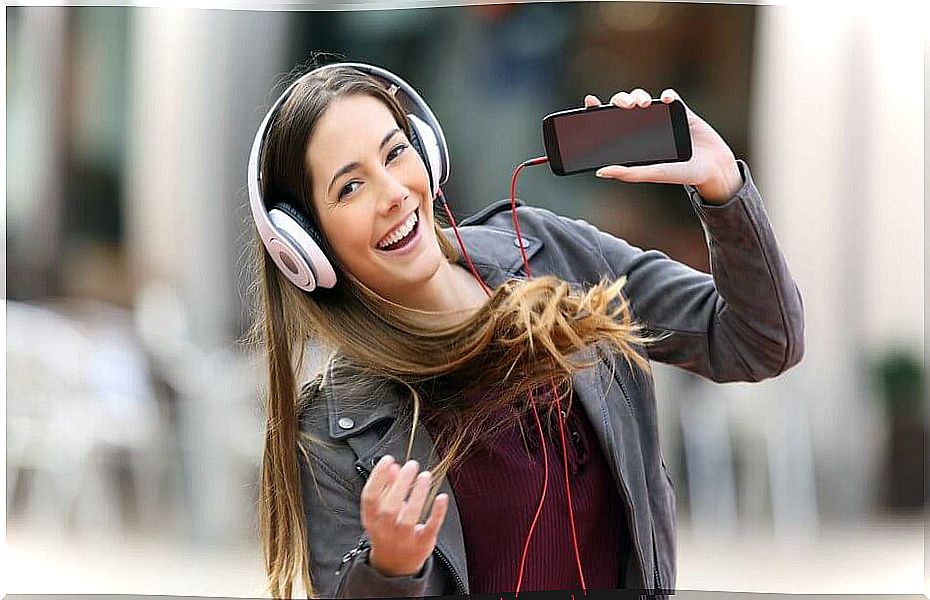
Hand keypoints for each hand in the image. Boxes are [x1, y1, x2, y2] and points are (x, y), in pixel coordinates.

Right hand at [360, 456, 448, 576]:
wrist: (394, 566)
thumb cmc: (388, 530)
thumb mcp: (381, 511)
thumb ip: (386, 488)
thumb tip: (394, 466)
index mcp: (371, 520)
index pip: (369, 497)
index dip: (377, 477)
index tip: (388, 459)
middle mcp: (384, 531)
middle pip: (389, 508)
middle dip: (400, 484)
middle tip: (411, 465)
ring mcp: (403, 539)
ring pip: (409, 518)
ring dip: (417, 495)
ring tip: (425, 475)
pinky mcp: (422, 544)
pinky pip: (430, 528)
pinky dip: (437, 512)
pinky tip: (442, 497)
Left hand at [584, 88, 742, 203]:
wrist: (713, 169)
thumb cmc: (681, 174)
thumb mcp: (653, 174)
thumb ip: (629, 173)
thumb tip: (601, 172)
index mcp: (633, 141)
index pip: (610, 122)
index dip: (598, 110)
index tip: (589, 102)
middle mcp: (644, 126)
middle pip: (625, 105)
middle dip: (621, 100)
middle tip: (624, 106)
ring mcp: (662, 117)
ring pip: (643, 98)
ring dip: (639, 96)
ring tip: (641, 105)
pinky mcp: (681, 110)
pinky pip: (671, 97)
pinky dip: (668, 96)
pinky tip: (667, 101)